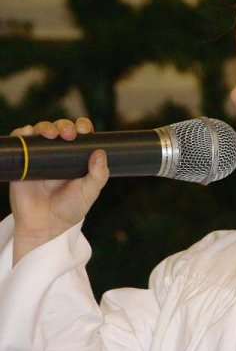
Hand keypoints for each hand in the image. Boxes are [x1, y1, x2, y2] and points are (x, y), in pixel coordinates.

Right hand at [9, 118, 109, 264]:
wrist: (45, 225)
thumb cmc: (70, 208)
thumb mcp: (90, 191)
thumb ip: (98, 174)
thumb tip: (100, 152)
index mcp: (78, 156)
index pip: (81, 133)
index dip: (83, 126)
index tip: (84, 130)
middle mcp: (59, 152)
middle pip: (61, 128)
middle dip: (64, 125)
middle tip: (68, 135)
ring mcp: (39, 155)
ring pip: (40, 131)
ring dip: (45, 126)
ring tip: (50, 134)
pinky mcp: (22, 162)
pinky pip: (19, 142)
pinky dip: (22, 134)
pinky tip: (27, 133)